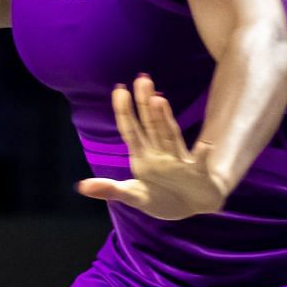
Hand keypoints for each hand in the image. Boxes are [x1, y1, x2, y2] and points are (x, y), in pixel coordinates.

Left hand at [77, 74, 227, 220]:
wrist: (194, 208)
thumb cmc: (162, 198)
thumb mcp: (135, 197)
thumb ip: (110, 190)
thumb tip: (81, 186)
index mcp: (143, 157)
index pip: (131, 130)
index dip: (125, 112)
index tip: (119, 90)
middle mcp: (161, 153)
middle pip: (151, 124)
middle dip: (145, 103)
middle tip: (141, 79)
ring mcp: (180, 161)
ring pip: (171, 136)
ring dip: (165, 119)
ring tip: (158, 99)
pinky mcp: (198, 173)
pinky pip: (200, 164)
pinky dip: (202, 155)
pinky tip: (205, 146)